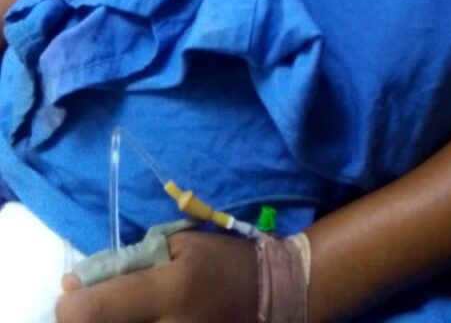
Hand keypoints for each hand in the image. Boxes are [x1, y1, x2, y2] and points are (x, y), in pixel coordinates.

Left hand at [55, 231, 259, 322]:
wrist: (269, 294)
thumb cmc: (222, 260)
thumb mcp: (179, 245)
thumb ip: (127, 262)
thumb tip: (74, 283)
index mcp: (170, 290)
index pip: (93, 310)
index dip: (71, 304)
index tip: (75, 291)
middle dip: (87, 319)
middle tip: (101, 305)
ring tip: (124, 310)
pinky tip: (139, 318)